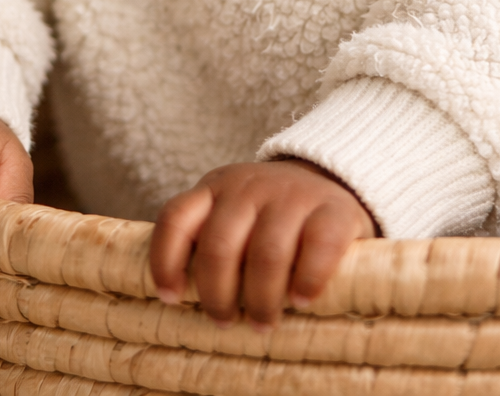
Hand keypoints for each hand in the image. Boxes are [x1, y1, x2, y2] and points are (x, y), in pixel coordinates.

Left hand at [149, 158, 376, 328]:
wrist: (332, 177)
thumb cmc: (270, 217)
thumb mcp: (234, 216)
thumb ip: (211, 244)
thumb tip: (180, 307)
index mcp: (216, 188)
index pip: (176, 218)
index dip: (165, 261)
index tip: (171, 298)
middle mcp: (249, 187)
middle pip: (219, 247)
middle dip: (218, 296)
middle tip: (225, 322)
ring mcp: (292, 194)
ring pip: (266, 254)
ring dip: (261, 299)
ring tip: (262, 323)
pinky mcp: (334, 209)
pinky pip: (318, 248)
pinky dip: (308, 280)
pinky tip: (302, 300)